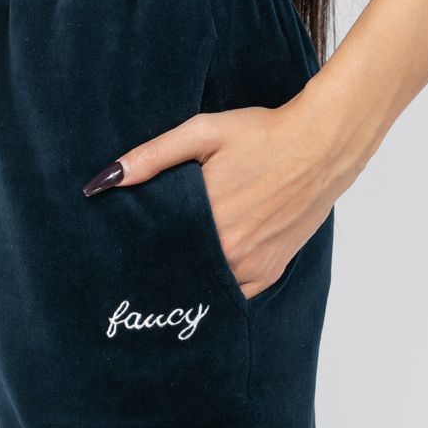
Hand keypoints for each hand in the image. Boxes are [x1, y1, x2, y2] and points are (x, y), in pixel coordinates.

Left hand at [83, 0, 427, 297]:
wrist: (324, 144)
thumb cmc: (263, 133)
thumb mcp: (203, 133)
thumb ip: (152, 158)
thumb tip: (103, 180)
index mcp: (207, 220)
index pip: (155, 251)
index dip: (136, 254)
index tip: (117, 258)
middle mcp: (230, 251)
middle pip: (179, 272)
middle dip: (158, 270)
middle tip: (132, 272)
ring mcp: (253, 266)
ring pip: (205, 286)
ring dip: (187, 279)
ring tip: (166, 271)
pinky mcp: (271, 271)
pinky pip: (235, 293)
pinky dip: (218, 287)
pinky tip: (204, 275)